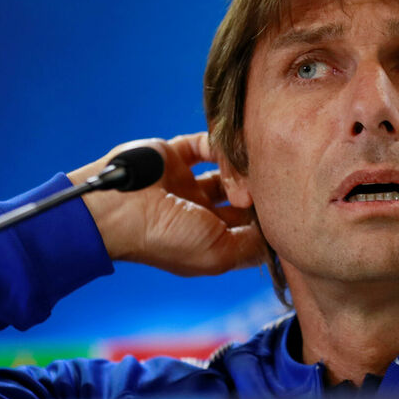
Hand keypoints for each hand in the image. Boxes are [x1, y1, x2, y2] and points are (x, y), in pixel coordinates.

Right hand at [67, 133, 265, 276]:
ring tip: (240, 180)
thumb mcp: (218, 254)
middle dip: (258, 192)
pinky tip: (226, 153)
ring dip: (240, 170)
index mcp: (210, 241)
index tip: (282, 211)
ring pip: (229, 170)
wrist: (117, 209)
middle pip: (245, 196)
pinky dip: (220, 145)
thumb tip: (275, 240)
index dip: (269, 220)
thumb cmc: (165, 238)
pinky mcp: (175, 157)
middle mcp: (201, 214)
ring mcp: (188, 185)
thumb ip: (251, 247)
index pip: (251, 229)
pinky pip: (206, 145)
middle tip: (263, 190)